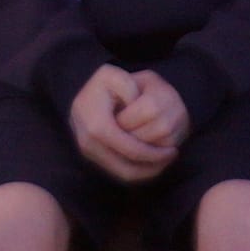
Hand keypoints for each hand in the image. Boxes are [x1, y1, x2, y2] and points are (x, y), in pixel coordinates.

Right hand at [69, 65, 179, 182]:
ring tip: (164, 161)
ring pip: (121, 174)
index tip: (172, 150)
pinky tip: (151, 161)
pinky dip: (136, 170)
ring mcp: (89, 152)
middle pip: (126, 167)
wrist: (77, 90)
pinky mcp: (91, 156)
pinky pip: (116, 171)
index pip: (130, 148)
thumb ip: (131, 90)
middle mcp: (90, 144)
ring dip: (146, 171)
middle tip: (172, 157)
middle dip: (152, 166)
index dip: (154, 152)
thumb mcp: (116, 76)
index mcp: (98, 126)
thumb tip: (140, 109)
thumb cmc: (100, 82)